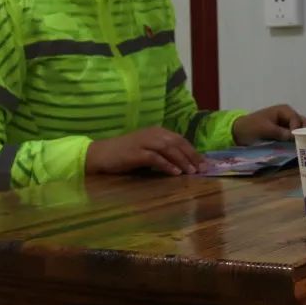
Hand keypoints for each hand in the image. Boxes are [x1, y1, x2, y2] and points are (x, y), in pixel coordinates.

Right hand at [86, 126, 203, 176]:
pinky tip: (175, 173)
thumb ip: (164, 153)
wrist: (101, 154)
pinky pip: (155, 158)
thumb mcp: (148, 150)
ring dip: (182, 160)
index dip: (193, 151)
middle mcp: (153, 134)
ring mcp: (144, 142)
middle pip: (177, 143)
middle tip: (202, 169)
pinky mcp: (136, 153)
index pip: (180, 140)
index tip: (204, 163)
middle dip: (192, 156)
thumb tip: (185, 163)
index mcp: (157, 132)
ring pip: (169, 149)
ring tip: (192, 172)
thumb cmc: (126, 154)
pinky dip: (166, 165)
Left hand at [232, 104, 305, 144]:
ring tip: (304, 146)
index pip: (297, 119)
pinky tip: (299, 147)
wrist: (239, 131)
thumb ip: (280, 132)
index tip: (297, 140)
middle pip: (303, 123)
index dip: (298, 129)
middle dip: (305, 132)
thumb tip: (294, 137)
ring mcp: (287, 123)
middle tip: (305, 143)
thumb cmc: (251, 126)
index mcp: (284, 110)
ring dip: (303, 136)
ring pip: (301, 129)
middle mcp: (289, 115)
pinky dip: (298, 140)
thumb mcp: (265, 129)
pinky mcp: (285, 131)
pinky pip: (295, 135)